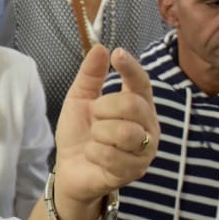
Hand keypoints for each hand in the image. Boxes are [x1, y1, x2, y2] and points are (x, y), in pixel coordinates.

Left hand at [52, 46, 158, 209]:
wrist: (70, 169)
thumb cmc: (80, 133)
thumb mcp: (79, 100)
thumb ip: (90, 76)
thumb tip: (100, 48)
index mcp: (138, 106)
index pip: (142, 83)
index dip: (131, 68)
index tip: (117, 54)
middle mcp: (148, 126)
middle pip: (133, 105)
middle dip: (104, 108)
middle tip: (94, 117)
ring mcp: (144, 150)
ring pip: (124, 132)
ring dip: (99, 133)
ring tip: (95, 138)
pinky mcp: (135, 171)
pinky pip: (112, 155)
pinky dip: (94, 152)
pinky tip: (93, 155)